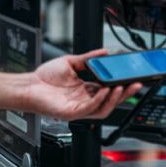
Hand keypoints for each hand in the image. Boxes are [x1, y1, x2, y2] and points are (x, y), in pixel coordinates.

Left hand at [23, 49, 141, 119]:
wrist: (28, 86)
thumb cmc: (44, 78)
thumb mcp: (70, 62)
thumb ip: (88, 59)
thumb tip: (103, 53)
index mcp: (86, 90)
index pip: (109, 89)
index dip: (121, 84)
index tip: (132, 77)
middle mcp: (84, 100)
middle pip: (110, 100)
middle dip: (125, 93)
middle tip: (137, 84)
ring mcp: (79, 108)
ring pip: (103, 108)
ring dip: (114, 98)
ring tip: (122, 87)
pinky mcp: (72, 113)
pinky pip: (90, 109)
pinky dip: (99, 100)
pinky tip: (104, 91)